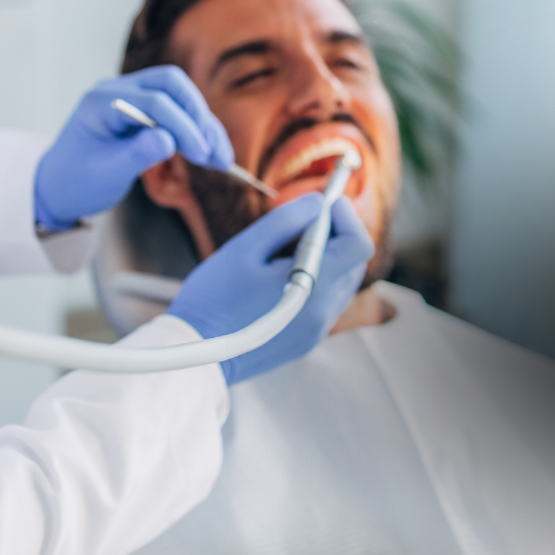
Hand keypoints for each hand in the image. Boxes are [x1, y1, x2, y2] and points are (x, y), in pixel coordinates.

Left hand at [34, 66, 232, 229]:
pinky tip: (211, 153)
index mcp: (101, 101)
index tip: (201, 154)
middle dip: (197, 116)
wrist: (58, 188)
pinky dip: (195, 130)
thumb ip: (136, 155)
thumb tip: (169, 140)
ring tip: (221, 159)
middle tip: (213, 151)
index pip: (153, 102)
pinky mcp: (143, 111)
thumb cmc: (76, 182)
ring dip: (202, 124)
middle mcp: (117, 90)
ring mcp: (131, 97)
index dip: (183, 126)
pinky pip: (177, 111)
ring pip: (179, 96)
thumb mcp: (105, 173)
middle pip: (171, 85)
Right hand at [168, 193, 373, 384]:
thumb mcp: (246, 247)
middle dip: (336, 235)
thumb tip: (317, 203)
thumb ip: (287, 220)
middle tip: (303, 220)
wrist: (195, 351)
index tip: (323, 204)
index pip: (359, 245)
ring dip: (326, 258)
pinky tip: (282, 277)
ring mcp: (317, 330)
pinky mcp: (306, 341)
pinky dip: (317, 281)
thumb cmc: (213, 297)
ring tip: (287, 249)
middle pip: (353, 264)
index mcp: (315, 287)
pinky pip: (326, 302)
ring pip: (341, 283)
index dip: (346, 217)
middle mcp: (324, 313)